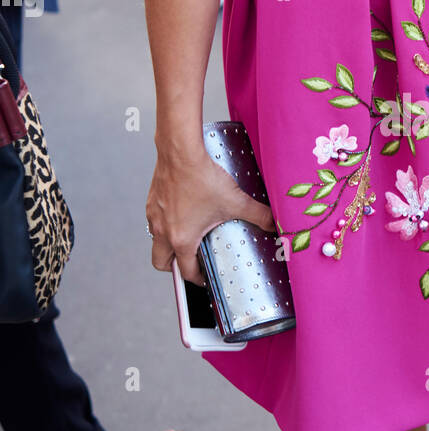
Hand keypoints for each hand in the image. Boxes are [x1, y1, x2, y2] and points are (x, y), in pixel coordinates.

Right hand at [147, 147, 275, 282]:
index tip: (206, 278)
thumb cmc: (202, 177)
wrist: (180, 151)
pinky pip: (154, 221)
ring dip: (169, 244)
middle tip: (191, 262)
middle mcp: (162, 231)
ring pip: (156, 241)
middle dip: (175, 267)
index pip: (186, 271)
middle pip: (161, 262)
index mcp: (182, 239)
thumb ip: (259, 214)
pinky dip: (165, 223)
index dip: (198, 279)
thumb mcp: (236, 201)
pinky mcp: (151, 200)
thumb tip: (275, 223)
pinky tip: (181, 213)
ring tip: (189, 236)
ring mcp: (153, 216)